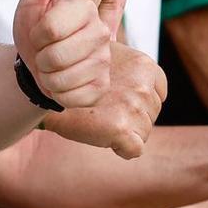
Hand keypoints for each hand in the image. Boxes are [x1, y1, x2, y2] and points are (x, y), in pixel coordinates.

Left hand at [9, 0, 112, 109]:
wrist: (35, 64)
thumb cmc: (34, 29)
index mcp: (87, 9)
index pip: (49, 29)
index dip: (36, 34)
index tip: (40, 30)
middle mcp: (102, 34)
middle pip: (56, 55)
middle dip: (40, 56)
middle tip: (44, 51)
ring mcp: (104, 63)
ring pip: (61, 78)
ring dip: (47, 76)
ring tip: (52, 67)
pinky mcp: (101, 88)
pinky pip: (70, 97)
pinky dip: (57, 94)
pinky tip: (62, 83)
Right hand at [39, 38, 165, 158]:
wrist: (48, 88)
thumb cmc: (75, 74)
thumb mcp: (106, 57)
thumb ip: (130, 69)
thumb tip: (142, 80)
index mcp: (145, 65)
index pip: (159, 93)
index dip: (140, 101)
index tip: (119, 101)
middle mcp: (143, 84)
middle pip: (152, 114)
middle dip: (132, 118)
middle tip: (104, 110)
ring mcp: (134, 106)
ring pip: (144, 132)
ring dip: (126, 132)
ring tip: (100, 120)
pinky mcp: (122, 129)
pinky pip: (135, 150)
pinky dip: (122, 149)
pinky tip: (104, 137)